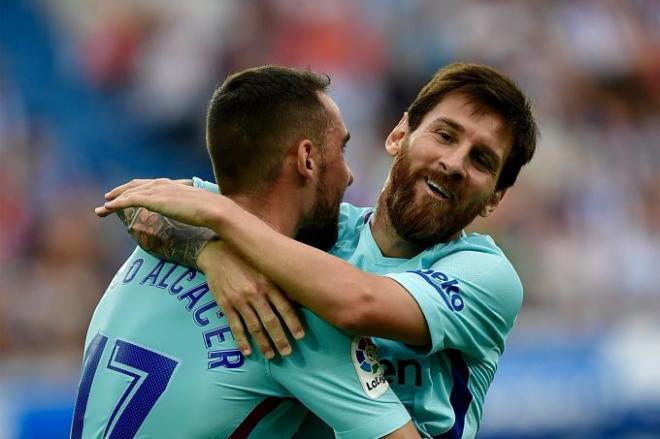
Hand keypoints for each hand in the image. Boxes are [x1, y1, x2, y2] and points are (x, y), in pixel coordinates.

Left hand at [96, 178, 221, 226]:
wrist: (214, 210)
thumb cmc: (212, 212)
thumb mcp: (199, 209)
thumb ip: (191, 209)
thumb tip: (195, 218)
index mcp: (174, 185)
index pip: (150, 184)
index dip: (136, 189)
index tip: (126, 195)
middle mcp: (163, 185)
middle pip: (135, 186)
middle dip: (120, 192)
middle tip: (107, 198)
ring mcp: (158, 191)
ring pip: (129, 193)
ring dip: (114, 200)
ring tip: (102, 207)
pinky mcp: (154, 199)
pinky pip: (130, 200)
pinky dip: (117, 204)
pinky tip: (108, 208)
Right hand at [198, 241, 304, 358]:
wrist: (217, 253)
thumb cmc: (247, 260)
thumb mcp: (265, 266)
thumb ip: (279, 282)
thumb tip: (298, 297)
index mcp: (268, 282)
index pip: (285, 307)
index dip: (293, 323)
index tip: (300, 336)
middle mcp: (255, 292)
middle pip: (270, 321)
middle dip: (280, 339)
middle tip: (288, 352)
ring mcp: (239, 300)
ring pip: (254, 326)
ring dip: (263, 343)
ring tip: (271, 356)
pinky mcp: (225, 304)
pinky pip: (235, 326)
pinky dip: (242, 340)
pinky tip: (247, 352)